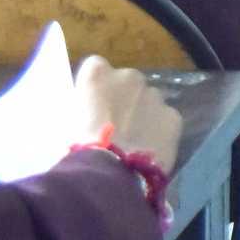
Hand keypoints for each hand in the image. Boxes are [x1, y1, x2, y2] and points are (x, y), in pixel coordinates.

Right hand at [75, 57, 182, 172]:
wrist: (110, 172)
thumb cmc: (78, 146)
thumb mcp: (66, 120)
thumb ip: (81, 107)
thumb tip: (87, 113)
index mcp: (97, 73)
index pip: (95, 67)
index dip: (96, 88)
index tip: (93, 106)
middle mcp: (128, 76)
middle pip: (127, 83)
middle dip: (124, 99)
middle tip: (116, 126)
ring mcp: (154, 95)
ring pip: (149, 100)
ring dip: (143, 113)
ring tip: (134, 141)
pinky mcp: (173, 116)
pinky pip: (165, 120)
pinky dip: (160, 131)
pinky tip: (150, 150)